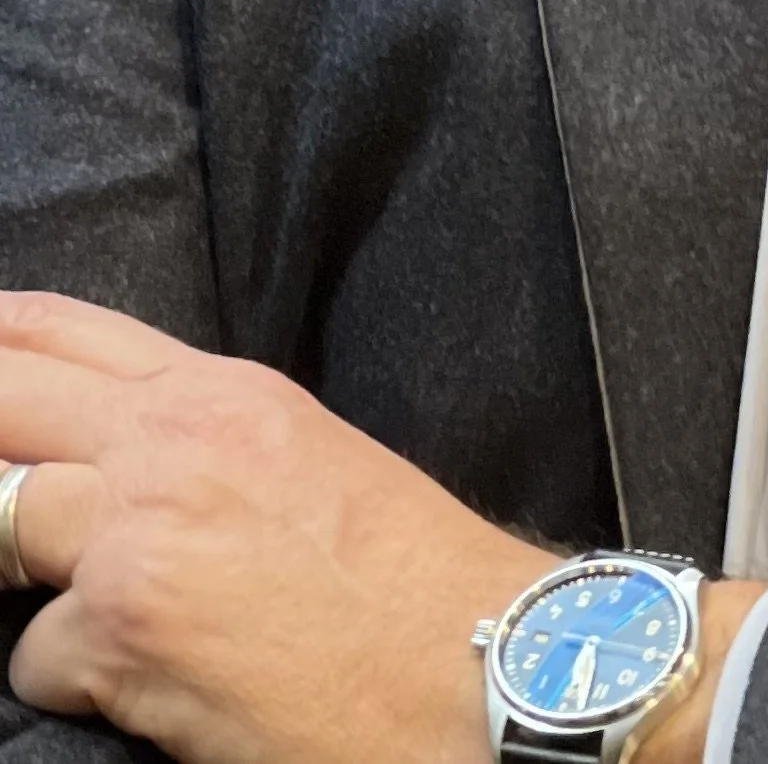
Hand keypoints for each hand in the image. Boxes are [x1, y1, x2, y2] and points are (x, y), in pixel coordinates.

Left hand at [0, 290, 548, 763]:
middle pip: (4, 403)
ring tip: (100, 607)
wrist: (468, 665)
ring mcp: (135, 532)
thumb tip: (115, 463)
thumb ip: (203, 439)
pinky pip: (37, 656)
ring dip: (25, 572)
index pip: (69, 334)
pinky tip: (148, 687)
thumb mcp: (305, 457)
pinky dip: (77, 679)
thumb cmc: (406, 578)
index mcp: (222, 393)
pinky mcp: (119, 629)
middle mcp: (168, 443)